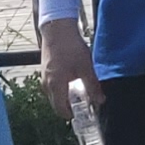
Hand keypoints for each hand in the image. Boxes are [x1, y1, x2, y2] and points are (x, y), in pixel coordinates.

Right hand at [38, 13, 100, 132]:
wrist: (57, 29)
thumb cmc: (70, 47)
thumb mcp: (85, 68)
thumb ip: (92, 86)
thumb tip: (100, 101)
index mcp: (56, 86)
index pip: (61, 110)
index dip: (72, 115)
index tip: (84, 113)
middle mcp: (47, 84)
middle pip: (57, 104)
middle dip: (70, 107)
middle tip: (85, 103)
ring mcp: (44, 77)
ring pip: (54, 95)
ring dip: (66, 97)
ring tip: (80, 90)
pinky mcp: (45, 71)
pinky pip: (53, 86)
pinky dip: (62, 88)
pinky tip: (73, 80)